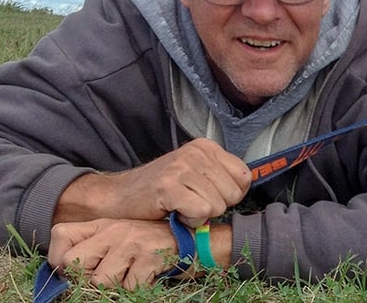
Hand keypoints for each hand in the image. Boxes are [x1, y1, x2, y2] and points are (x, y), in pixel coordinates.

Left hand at [47, 218, 183, 290]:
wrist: (194, 243)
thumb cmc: (152, 246)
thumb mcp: (120, 239)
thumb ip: (94, 248)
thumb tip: (63, 271)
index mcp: (104, 224)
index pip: (60, 235)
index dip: (59, 259)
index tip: (75, 271)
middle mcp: (115, 229)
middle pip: (73, 262)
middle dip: (88, 277)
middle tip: (110, 274)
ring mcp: (132, 241)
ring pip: (100, 281)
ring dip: (117, 286)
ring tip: (134, 273)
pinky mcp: (150, 256)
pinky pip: (129, 287)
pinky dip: (138, 288)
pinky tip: (149, 275)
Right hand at [55, 138, 250, 226]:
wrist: (118, 197)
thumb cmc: (161, 191)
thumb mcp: (195, 174)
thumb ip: (220, 177)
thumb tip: (247, 187)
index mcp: (207, 147)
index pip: (245, 176)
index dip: (231, 195)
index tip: (209, 197)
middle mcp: (197, 152)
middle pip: (234, 194)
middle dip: (215, 207)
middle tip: (190, 202)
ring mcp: (183, 167)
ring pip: (219, 205)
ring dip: (200, 215)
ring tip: (180, 206)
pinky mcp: (170, 185)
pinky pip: (201, 211)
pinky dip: (189, 220)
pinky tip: (174, 212)